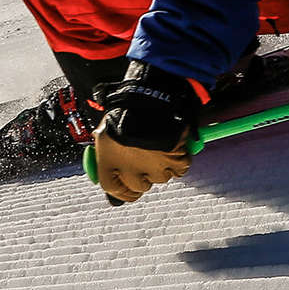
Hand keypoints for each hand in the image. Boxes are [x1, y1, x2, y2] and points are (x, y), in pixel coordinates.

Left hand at [92, 61, 204, 203]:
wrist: (150, 97)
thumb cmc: (127, 109)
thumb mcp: (108, 128)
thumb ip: (109, 151)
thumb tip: (114, 172)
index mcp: (108, 162)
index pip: (113, 189)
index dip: (122, 191)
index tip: (128, 190)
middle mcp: (129, 170)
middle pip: (139, 186)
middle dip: (144, 176)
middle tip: (147, 161)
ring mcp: (153, 168)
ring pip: (160, 177)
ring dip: (162, 166)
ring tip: (160, 144)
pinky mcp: (175, 162)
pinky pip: (180, 169)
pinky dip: (180, 159)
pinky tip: (175, 144)